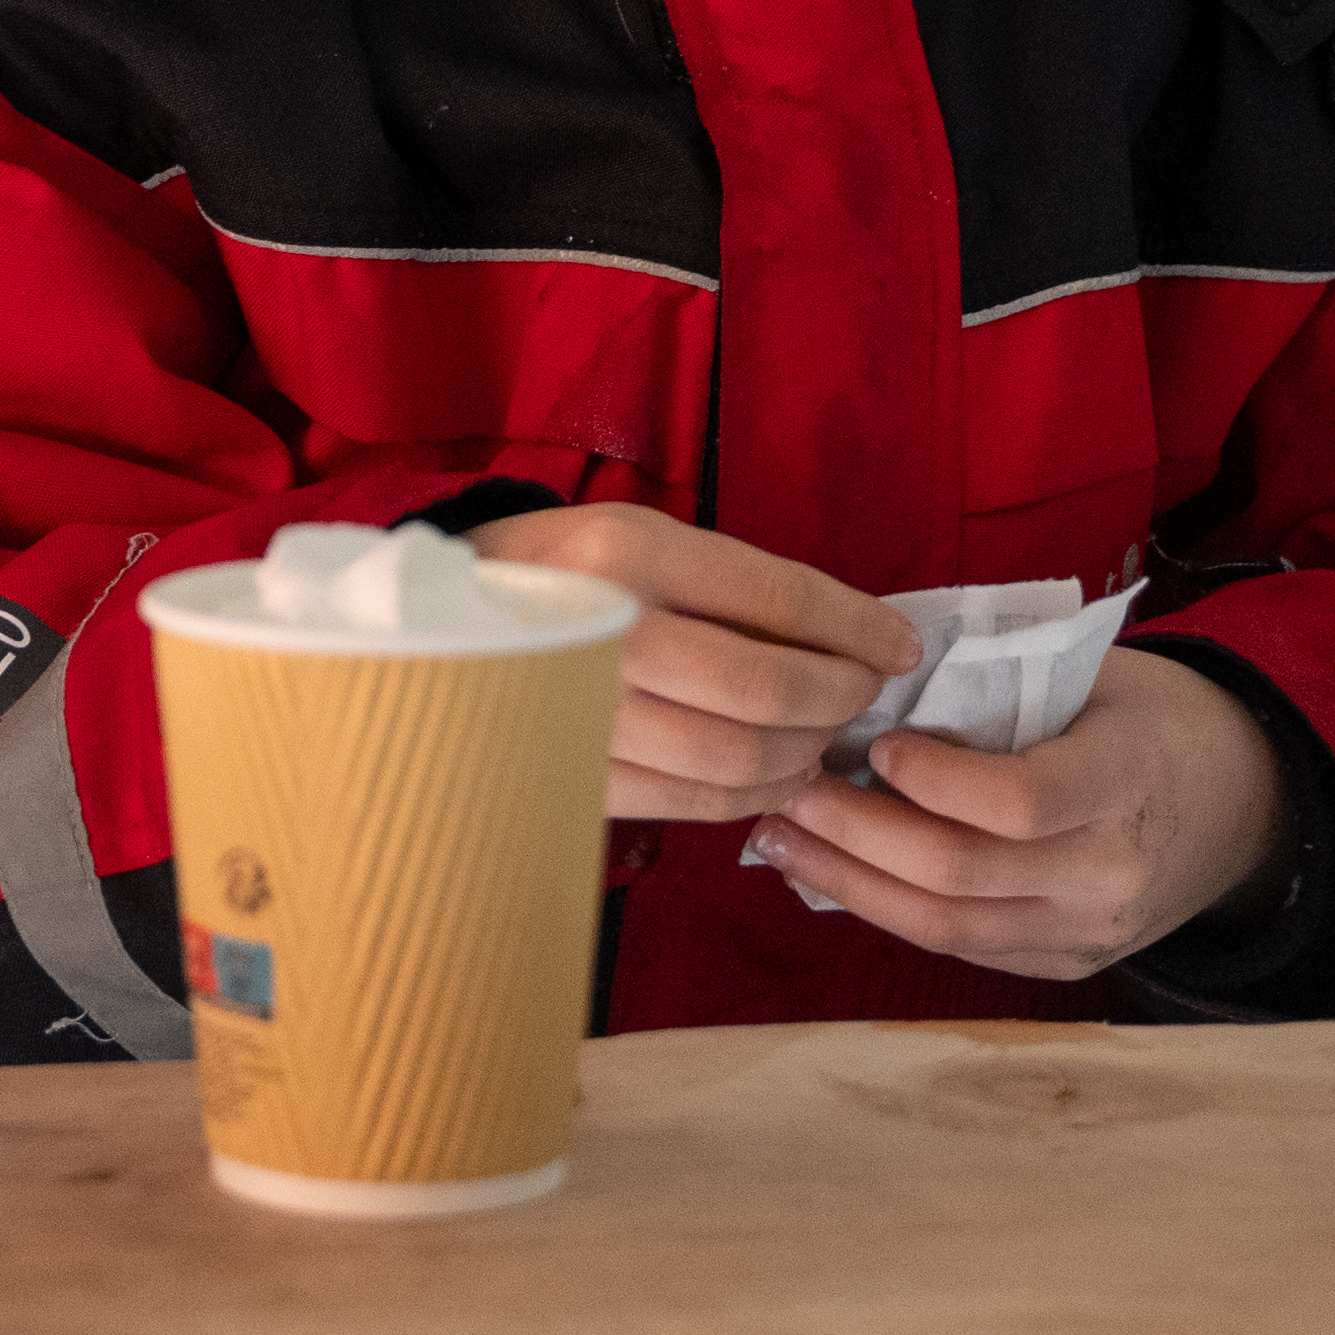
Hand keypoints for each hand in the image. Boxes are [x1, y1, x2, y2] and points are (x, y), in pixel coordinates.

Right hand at [480, 506, 919, 823]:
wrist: (433, 620)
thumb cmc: (559, 570)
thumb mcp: (641, 534)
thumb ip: (736, 583)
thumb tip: (855, 637)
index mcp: (627, 554)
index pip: (777, 598)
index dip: (856, 629)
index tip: (901, 646)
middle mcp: (607, 634)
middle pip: (767, 691)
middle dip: (838, 698)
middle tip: (859, 693)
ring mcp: (587, 715)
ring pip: (735, 758)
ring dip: (802, 754)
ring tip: (820, 737)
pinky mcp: (575, 775)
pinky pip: (691, 799)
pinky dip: (752, 793)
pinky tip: (773, 773)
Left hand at [742, 646, 1294, 976]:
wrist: (1240, 806)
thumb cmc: (1149, 720)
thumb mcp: (1099, 680)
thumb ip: (1004, 688)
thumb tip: (871, 685)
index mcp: (1126, 783)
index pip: (1018, 803)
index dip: (934, 780)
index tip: (875, 743)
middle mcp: (1109, 875)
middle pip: (961, 873)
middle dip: (856, 832)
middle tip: (788, 784)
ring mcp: (1086, 934)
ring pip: (945, 925)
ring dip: (848, 881)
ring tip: (779, 837)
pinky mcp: (1062, 967)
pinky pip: (959, 946)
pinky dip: (885, 908)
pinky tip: (828, 873)